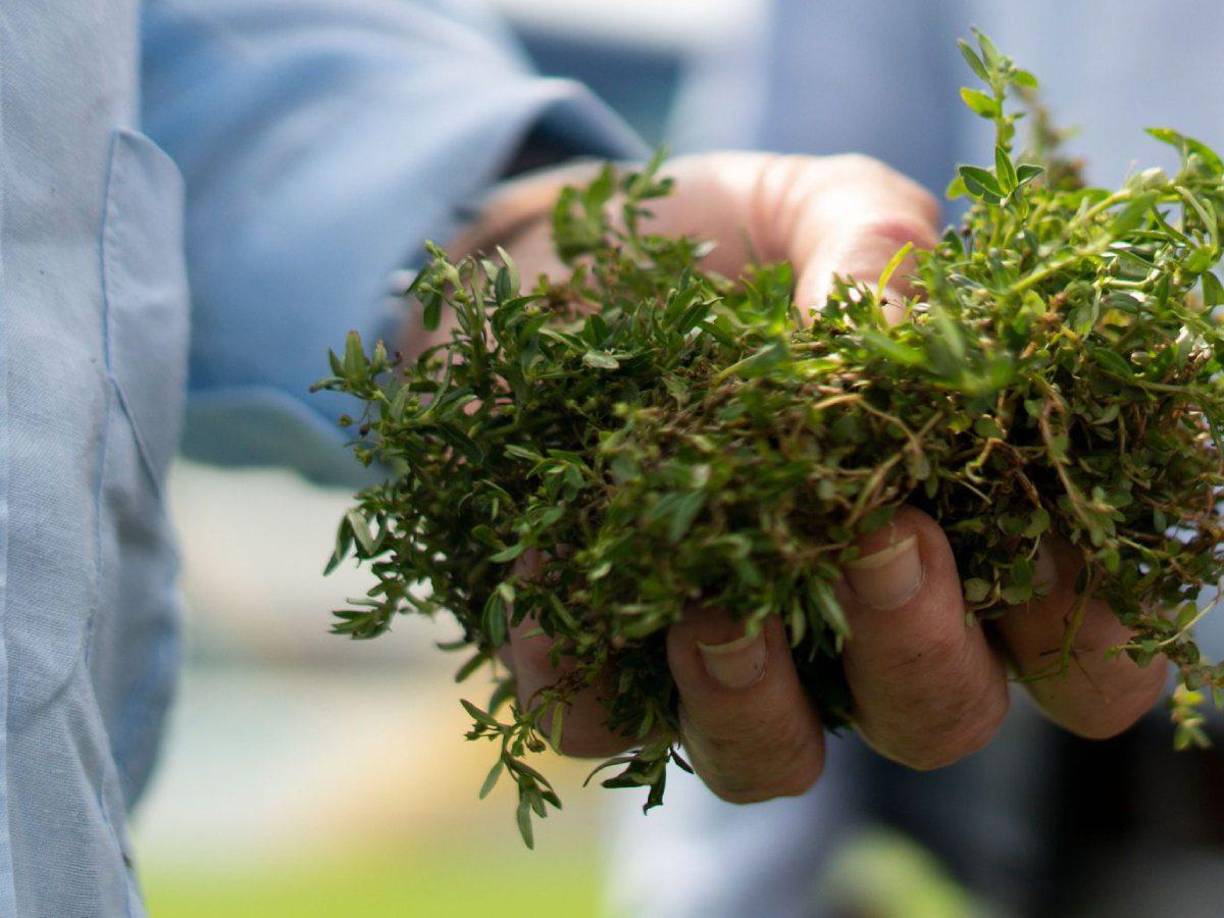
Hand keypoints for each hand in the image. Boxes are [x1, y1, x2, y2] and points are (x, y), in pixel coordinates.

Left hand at [452, 153, 1169, 801]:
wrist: (552, 266)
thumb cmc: (712, 246)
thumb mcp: (812, 207)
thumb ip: (879, 243)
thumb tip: (898, 333)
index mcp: (944, 528)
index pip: (1070, 649)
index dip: (1084, 629)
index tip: (1042, 543)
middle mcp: (844, 622)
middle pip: (936, 718)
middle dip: (922, 649)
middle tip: (882, 536)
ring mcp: (720, 656)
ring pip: (772, 762)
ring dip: (757, 702)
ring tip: (715, 604)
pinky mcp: (592, 659)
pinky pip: (598, 723)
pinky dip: (581, 668)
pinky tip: (556, 562)